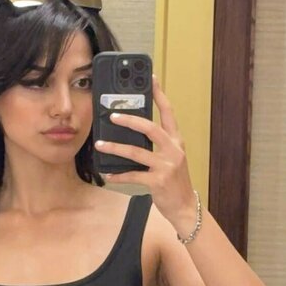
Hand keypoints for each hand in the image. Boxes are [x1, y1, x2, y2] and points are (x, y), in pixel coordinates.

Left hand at [95, 75, 197, 229]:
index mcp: (176, 141)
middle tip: (112, 116)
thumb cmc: (174, 181)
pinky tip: (108, 175)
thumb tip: (132, 131)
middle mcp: (173, 150)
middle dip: (130, 120)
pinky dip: (119, 176)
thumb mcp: (170, 158)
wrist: (185, 206)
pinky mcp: (158, 182)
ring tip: (100, 145)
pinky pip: (133, 176)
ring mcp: (166, 166)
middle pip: (150, 128)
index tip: (150, 78)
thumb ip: (157, 145)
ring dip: (116, 148)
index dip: (159, 94)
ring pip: (136, 152)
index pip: (168, 112)